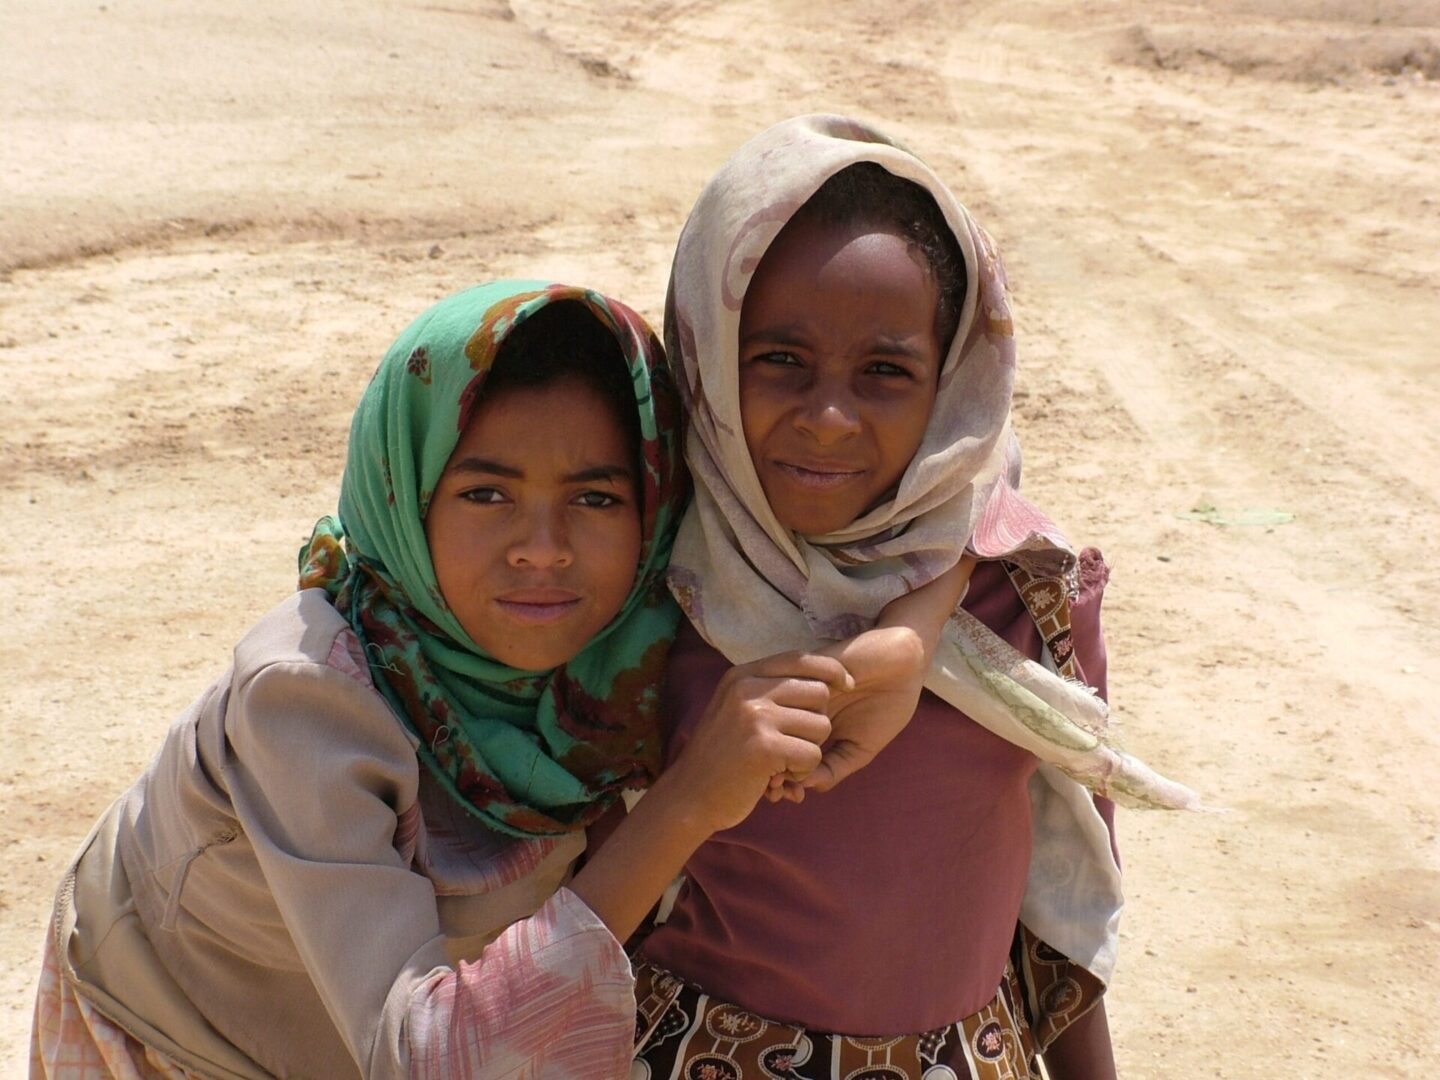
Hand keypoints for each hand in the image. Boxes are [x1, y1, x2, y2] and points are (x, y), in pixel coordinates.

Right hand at [666, 651, 848, 833]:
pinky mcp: (764, 748)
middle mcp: (747, 689)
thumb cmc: (720, 756)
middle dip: (816, 721)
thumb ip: (768, 690)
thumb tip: (822, 679)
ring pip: (820, 726)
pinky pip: (813, 755)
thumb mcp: (734, 708)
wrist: (689, 796)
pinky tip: (779, 776)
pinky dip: (802, 771)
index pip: (801, 658)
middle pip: (819, 692)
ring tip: (781, 762)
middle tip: (794, 743)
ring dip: (808, 751)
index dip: (831, 670)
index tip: (848, 685)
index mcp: (742, 675)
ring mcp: (755, 717)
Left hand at [784, 626, 927, 793]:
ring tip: (782, 767)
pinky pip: (787, 691)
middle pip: (775, 738)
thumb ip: (835, 767)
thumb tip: (804, 785)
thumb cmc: (887, 705)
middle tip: (775, 787)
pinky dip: (791, 717)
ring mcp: (800, 690)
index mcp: (811, 729)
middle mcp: (800, 710)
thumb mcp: (862, 747)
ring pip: (777, 718)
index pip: (787, 754)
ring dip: (777, 743)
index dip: (781, 777)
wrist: (904, 662)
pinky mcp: (806, 669)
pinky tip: (799, 736)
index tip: (785, 796)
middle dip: (771, 765)